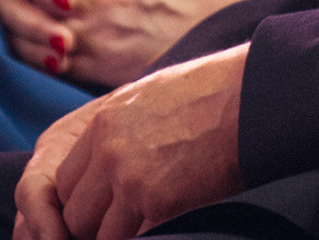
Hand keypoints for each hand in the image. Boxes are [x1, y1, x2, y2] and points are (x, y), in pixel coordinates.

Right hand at [0, 0, 82, 69]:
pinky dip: (38, 60)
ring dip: (36, 45)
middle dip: (36, 24)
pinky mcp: (24, 27)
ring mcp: (13, 3)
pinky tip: (61, 68)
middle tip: (67, 40)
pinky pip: (23, 48)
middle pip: (11, 5)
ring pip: (14, 30)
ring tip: (65, 56)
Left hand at [15, 46, 247, 239]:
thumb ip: (120, 130)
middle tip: (127, 222)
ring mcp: (131, 179)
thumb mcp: (151, 97)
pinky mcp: (160, 203)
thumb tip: (107, 164)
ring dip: (123, 235)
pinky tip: (171, 223)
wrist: (254, 97)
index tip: (105, 210)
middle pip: (75, 214)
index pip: (64, 183)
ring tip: (150, 221)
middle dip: (97, 226)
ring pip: (102, 235)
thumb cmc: (215, 93)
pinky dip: (151, 237)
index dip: (85, 202)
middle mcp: (109, 152)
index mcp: (103, 123)